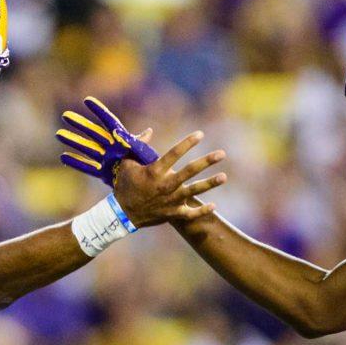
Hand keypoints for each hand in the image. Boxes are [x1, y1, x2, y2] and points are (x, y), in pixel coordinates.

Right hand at [57, 97, 158, 186]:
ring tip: (58, 133)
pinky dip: (76, 162)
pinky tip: (63, 156)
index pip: (110, 122)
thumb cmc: (150, 166)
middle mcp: (112, 147)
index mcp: (123, 140)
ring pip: (86, 148)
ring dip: (73, 141)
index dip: (99, 111)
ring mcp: (106, 159)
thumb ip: (141, 144)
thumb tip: (147, 132)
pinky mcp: (103, 172)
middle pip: (93, 133)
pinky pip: (87, 167)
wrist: (148, 187)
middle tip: (65, 115)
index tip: (87, 100)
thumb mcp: (146, 154)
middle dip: (80, 124)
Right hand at [111, 131, 225, 227]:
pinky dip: (202, 211)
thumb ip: (137, 146)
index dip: (188, 143)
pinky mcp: (172, 214)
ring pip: (194, 191)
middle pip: (189, 171)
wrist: (122, 214)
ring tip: (224, 177)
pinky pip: (190, 214)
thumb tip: (149, 130)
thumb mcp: (126, 163)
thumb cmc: (125, 186)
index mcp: (154, 171)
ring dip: (210, 183)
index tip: (200, 134)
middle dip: (206, 162)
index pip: (174, 153)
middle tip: (221, 154)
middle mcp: (165, 185)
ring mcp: (170, 201)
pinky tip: (214, 206)